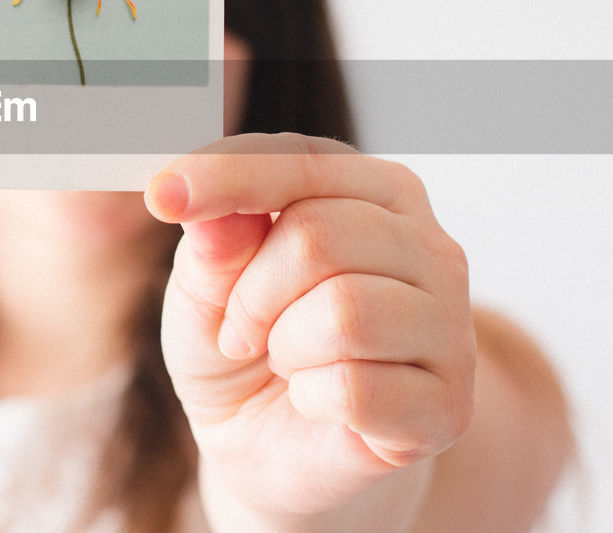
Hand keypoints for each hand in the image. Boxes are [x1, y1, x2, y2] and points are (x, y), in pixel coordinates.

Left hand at [146, 133, 475, 527]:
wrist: (267, 451)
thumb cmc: (243, 348)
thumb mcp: (202, 288)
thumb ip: (211, 245)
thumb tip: (214, 213)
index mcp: (376, 192)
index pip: (301, 161)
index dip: (226, 175)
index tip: (161, 195)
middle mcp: (430, 247)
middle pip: (320, 236)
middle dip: (252, 291)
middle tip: (240, 328)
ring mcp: (451, 328)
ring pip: (344, 311)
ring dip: (283, 345)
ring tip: (282, 360)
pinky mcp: (448, 406)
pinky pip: (355, 387)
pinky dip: (309, 398)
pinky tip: (314, 400)